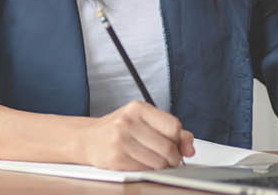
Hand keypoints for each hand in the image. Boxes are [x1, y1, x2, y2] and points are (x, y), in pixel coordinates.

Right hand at [78, 100, 195, 170]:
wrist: (87, 138)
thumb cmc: (118, 130)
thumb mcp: (143, 122)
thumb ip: (170, 130)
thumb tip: (189, 146)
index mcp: (138, 108)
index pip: (173, 126)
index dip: (177, 140)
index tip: (173, 144)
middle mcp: (128, 121)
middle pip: (168, 147)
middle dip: (172, 157)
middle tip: (167, 158)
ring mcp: (121, 139)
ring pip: (158, 162)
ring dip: (160, 166)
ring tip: (152, 160)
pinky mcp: (116, 157)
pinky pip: (144, 170)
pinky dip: (147, 170)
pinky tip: (139, 162)